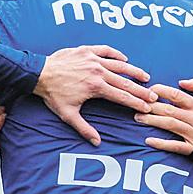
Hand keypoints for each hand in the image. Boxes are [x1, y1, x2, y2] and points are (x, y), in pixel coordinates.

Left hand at [34, 45, 152, 145]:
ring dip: (134, 71)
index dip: (136, 103)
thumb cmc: (53, 95)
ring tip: (146, 77)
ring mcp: (93, 59)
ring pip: (119, 65)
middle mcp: (98, 72)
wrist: (38, 73)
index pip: (122, 96)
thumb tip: (97, 142)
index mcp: (96, 87)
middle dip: (141, 90)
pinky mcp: (86, 51)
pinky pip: (106, 50)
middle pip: (125, 82)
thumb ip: (84, 128)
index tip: (147, 108)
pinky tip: (125, 59)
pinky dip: (116, 54)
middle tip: (154, 95)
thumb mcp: (68, 114)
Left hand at [137, 76, 192, 154]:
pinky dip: (161, 143)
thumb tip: (181, 82)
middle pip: (169, 110)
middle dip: (151, 107)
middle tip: (136, 105)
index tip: (149, 90)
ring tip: (137, 118)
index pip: (177, 95)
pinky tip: (148, 140)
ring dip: (152, 121)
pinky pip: (175, 146)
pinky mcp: (192, 148)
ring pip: (169, 125)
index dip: (161, 91)